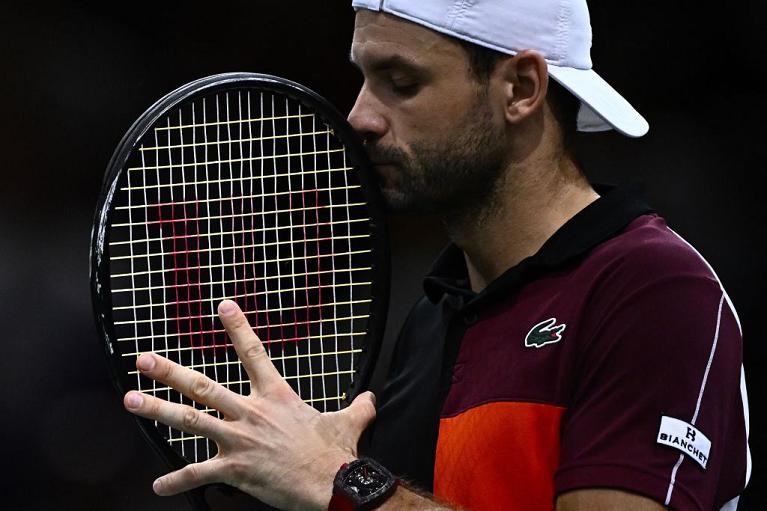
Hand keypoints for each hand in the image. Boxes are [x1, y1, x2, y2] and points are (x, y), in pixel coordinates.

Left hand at [123, 300, 376, 510]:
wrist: (332, 484)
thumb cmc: (337, 453)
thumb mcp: (351, 422)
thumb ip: (359, 406)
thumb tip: (371, 399)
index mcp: (276, 396)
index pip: (253, 353)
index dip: (237, 327)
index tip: (222, 306)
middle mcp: (251, 413)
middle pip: (203, 386)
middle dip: (170, 372)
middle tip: (144, 360)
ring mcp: (238, 440)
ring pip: (190, 420)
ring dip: (158, 410)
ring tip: (131, 400)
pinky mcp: (234, 469)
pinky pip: (198, 473)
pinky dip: (177, 480)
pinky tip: (159, 485)